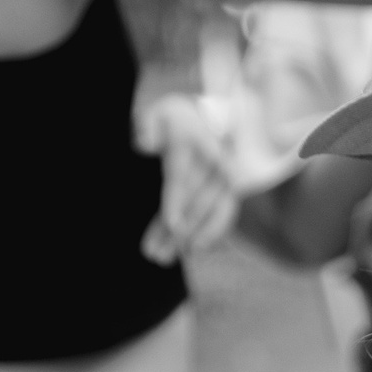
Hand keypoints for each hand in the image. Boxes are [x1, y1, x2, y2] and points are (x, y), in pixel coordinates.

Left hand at [137, 94, 237, 262]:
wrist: (199, 115)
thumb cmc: (169, 118)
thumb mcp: (156, 113)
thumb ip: (148, 125)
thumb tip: (144, 144)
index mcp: (193, 143)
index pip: (181, 177)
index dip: (176, 202)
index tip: (171, 224)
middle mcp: (213, 162)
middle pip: (194, 202)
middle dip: (177, 231)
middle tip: (155, 255)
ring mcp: (224, 177)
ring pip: (209, 213)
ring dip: (191, 238)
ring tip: (164, 257)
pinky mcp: (227, 190)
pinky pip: (220, 215)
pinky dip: (208, 234)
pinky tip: (191, 250)